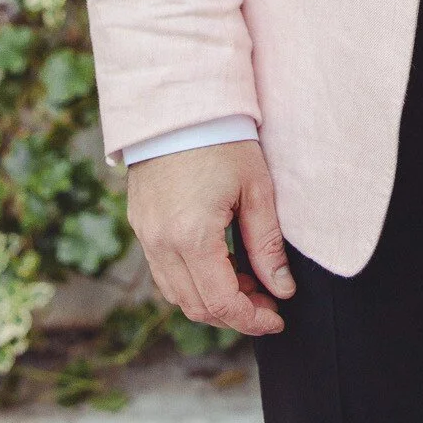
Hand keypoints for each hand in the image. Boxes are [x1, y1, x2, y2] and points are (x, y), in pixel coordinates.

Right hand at [125, 139, 295, 336]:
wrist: (180, 102)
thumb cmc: (224, 140)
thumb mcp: (256, 190)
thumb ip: (268, 245)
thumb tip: (282, 290)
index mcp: (192, 236)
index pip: (222, 303)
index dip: (252, 319)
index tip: (277, 318)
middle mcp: (161, 244)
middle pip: (197, 306)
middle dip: (234, 313)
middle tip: (267, 299)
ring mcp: (145, 235)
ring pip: (177, 294)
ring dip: (211, 299)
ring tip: (246, 282)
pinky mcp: (140, 224)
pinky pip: (163, 272)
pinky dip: (191, 281)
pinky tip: (218, 265)